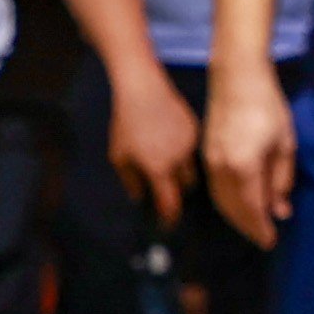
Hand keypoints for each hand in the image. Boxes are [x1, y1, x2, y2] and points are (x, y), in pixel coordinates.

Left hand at [108, 65, 199, 229]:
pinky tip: (168, 140)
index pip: (171, 203)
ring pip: (192, 167)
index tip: (167, 224)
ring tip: (164, 160)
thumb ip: (130, 181)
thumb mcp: (119, 156)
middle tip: (163, 188)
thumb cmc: (126, 124)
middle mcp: (179, 159)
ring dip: (181, 170)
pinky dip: (183, 151)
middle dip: (177, 190)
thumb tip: (139, 197)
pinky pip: (192, 148)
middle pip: (186, 186)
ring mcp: (190, 143)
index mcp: (159, 169)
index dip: (170, 217)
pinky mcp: (195, 128)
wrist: (143, 89)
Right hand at [204, 66, 297, 246]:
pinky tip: (239, 203)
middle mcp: (221, 169)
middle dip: (248, 227)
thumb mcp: (283, 144)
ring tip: (253, 224)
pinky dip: (227, 202)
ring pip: (221, 201)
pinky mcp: (205, 154)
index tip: (271, 241)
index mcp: (243, 167)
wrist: (236, 77)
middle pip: (233, 209)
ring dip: (236, 217)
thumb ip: (281, 179)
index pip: (252, 209)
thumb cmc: (267, 106)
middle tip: (263, 237)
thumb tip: (280, 209)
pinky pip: (215, 189)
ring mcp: (209, 162)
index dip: (261, 228)